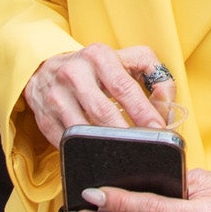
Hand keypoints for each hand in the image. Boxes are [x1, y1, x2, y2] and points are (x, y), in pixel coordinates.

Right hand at [23, 42, 170, 144]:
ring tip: (127, 155)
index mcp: (98, 56)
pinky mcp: (44, 118)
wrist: (46, 70)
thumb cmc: (96, 69)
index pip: (124, 87)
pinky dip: (86, 151)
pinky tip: (101, 155)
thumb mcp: (126, 60)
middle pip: (103, 112)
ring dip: (106, 146)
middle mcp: (73, 73)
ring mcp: (55, 97)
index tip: (159, 129)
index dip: (143, 110)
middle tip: (147, 147)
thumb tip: (166, 105)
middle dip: (127, 133)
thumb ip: (155, 75)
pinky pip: (68, 142)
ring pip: (84, 130)